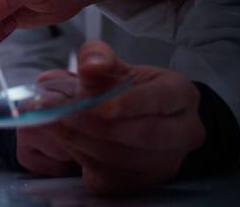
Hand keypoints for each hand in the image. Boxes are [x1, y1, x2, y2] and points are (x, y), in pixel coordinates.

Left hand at [17, 41, 205, 193]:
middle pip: (143, 134)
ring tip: (54, 123)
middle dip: (97, 124)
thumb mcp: (112, 65)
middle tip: (60, 112)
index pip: (160, 99)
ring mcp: (167, 162)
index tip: (93, 103)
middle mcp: (184, 132)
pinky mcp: (143, 182)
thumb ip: (98, 57)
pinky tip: (64, 139)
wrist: (128, 115)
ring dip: (83, 141)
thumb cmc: (123, 88)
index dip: (126, 102)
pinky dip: (82, 157)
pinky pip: (111, 177)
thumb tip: (91, 64)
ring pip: (124, 159)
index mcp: (180, 95)